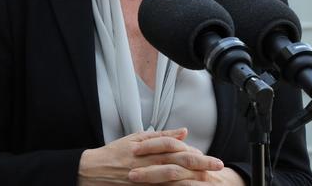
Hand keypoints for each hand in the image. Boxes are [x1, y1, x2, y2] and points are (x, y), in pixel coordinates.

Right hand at [78, 128, 223, 185]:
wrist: (93, 170)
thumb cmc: (115, 153)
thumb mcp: (136, 138)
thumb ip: (162, 136)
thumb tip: (183, 131)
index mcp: (149, 149)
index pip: (176, 148)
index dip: (193, 152)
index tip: (207, 156)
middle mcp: (149, 163)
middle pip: (179, 163)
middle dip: (200, 165)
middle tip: (218, 165)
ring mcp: (146, 178)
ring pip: (173, 178)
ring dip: (192, 179)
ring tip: (207, 180)